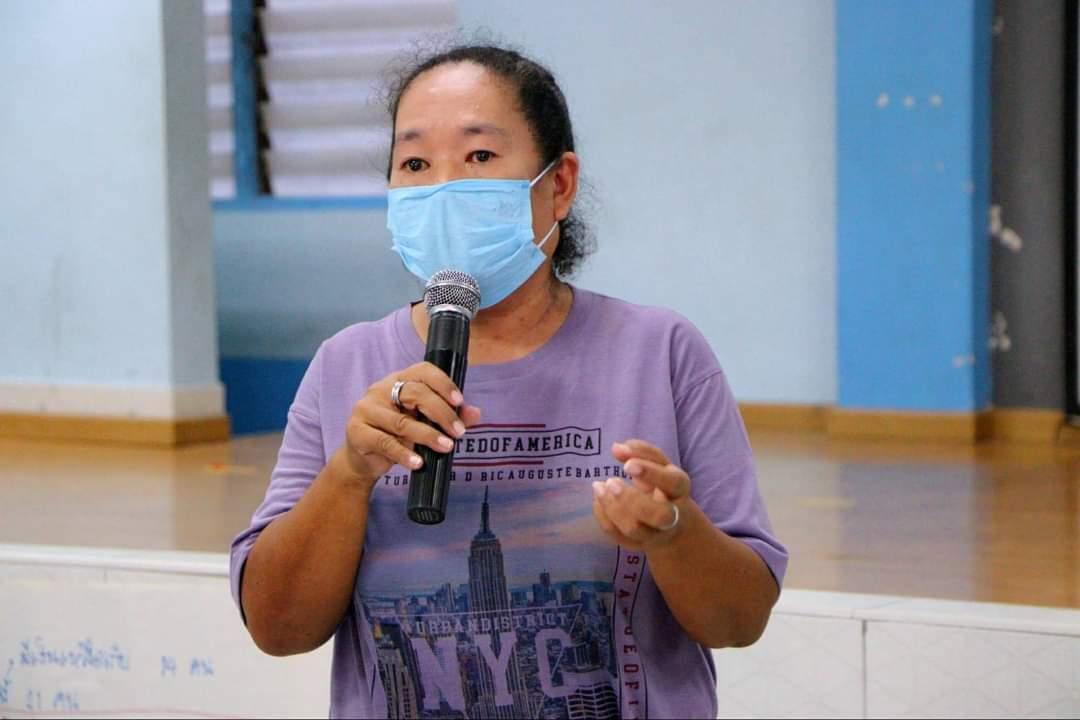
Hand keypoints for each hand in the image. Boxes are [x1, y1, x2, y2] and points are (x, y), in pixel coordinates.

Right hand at [336, 362, 481, 486]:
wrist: (362, 461)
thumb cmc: (396, 436)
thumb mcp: (423, 424)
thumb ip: (448, 417)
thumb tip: (476, 413)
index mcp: (398, 380)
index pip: (423, 371)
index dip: (443, 383)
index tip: (460, 402)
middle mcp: (380, 389)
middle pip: (415, 394)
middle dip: (441, 413)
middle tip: (458, 432)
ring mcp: (366, 410)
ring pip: (402, 422)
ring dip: (428, 435)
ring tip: (446, 447)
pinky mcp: (357, 432)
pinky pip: (385, 443)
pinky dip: (404, 454)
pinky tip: (419, 462)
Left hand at [591, 439, 691, 551]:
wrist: (671, 523)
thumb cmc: (662, 486)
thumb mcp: (659, 465)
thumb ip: (642, 452)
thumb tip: (617, 447)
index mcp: (679, 490)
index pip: (673, 483)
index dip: (651, 473)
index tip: (627, 465)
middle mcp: (672, 516)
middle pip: (659, 516)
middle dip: (631, 499)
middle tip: (611, 481)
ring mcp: (655, 534)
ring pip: (634, 529)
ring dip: (612, 508)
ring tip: (598, 487)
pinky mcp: (637, 545)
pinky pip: (617, 536)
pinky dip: (603, 517)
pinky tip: (598, 500)